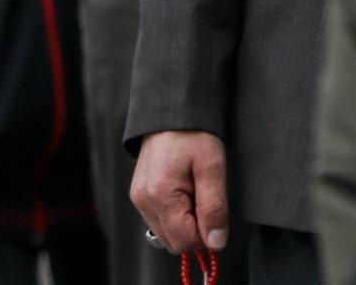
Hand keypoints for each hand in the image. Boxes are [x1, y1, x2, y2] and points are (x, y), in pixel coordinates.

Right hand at [130, 130, 230, 257]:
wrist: (172, 112)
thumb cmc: (194, 135)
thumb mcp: (212, 167)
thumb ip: (214, 207)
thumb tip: (216, 243)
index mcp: (160, 195)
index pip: (184, 241)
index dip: (206, 235)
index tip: (216, 213)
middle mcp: (143, 201)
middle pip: (174, 242)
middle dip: (195, 229)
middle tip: (205, 199)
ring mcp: (138, 199)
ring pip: (166, 235)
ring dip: (185, 223)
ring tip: (194, 192)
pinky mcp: (139, 195)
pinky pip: (159, 221)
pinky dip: (175, 216)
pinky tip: (184, 192)